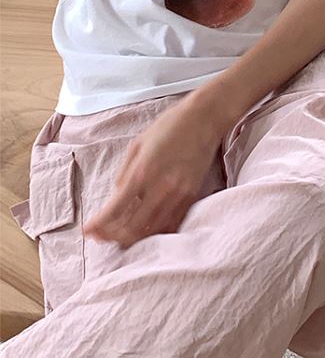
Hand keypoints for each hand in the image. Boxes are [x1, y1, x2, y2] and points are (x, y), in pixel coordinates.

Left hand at [83, 96, 223, 247]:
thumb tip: (117, 198)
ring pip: (152, 230)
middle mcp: (160, 187)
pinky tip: (146, 233)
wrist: (203, 119)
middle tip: (101, 237)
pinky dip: (156, 233)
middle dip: (112, 236)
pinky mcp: (191, 196)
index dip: (99, 225)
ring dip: (133, 238)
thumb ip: (125, 174)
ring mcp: (178, 194)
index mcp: (142, 171)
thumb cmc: (168, 127)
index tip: (88, 231)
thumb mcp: (137, 145)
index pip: (115, 209)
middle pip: (132, 227)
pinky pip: (172, 225)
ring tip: (120, 238)